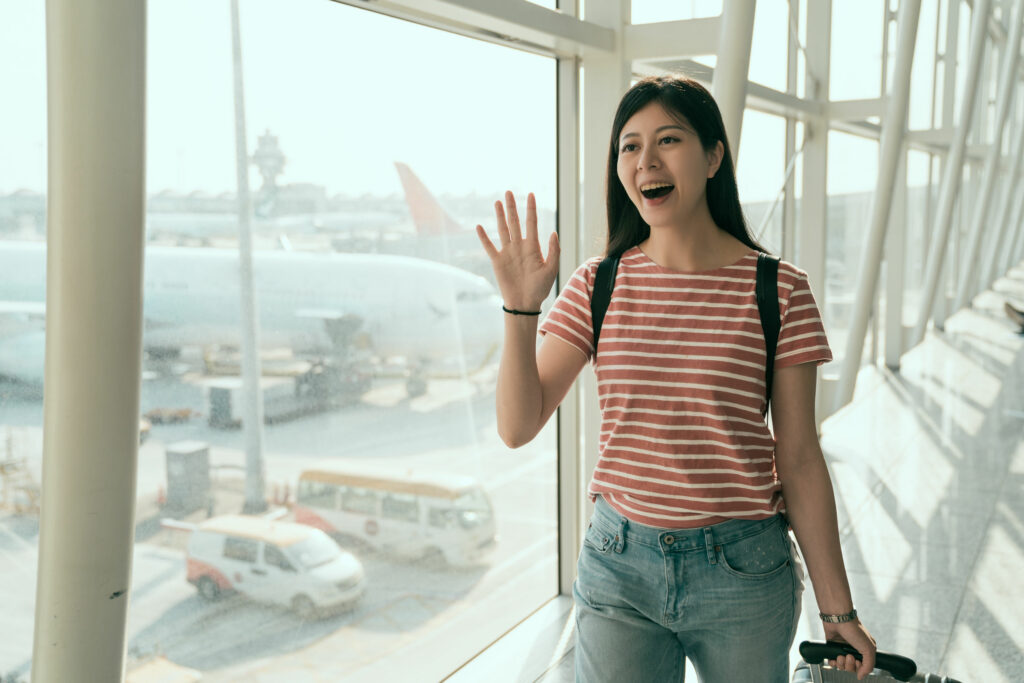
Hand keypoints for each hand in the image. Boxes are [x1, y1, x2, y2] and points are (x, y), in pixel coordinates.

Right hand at [476, 191, 558, 310]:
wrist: (525, 303)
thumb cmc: (540, 288)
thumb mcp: (551, 269)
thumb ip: (553, 251)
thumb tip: (554, 232)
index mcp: (533, 247)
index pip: (531, 223)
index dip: (531, 209)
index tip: (531, 194)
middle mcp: (519, 246)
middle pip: (514, 222)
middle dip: (512, 207)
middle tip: (509, 191)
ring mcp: (507, 253)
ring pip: (502, 230)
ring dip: (500, 216)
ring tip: (498, 202)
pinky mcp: (497, 261)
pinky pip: (489, 247)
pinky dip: (484, 237)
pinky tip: (479, 226)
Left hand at [823, 620, 876, 680]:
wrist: (838, 619)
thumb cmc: (854, 630)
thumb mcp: (868, 649)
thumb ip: (868, 665)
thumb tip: (861, 676)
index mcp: (865, 651)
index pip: (863, 667)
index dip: (859, 668)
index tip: (858, 662)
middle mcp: (854, 651)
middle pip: (852, 668)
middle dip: (849, 665)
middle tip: (848, 656)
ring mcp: (843, 650)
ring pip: (842, 666)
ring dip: (841, 663)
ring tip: (840, 655)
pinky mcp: (833, 648)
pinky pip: (833, 662)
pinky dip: (833, 662)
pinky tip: (834, 657)